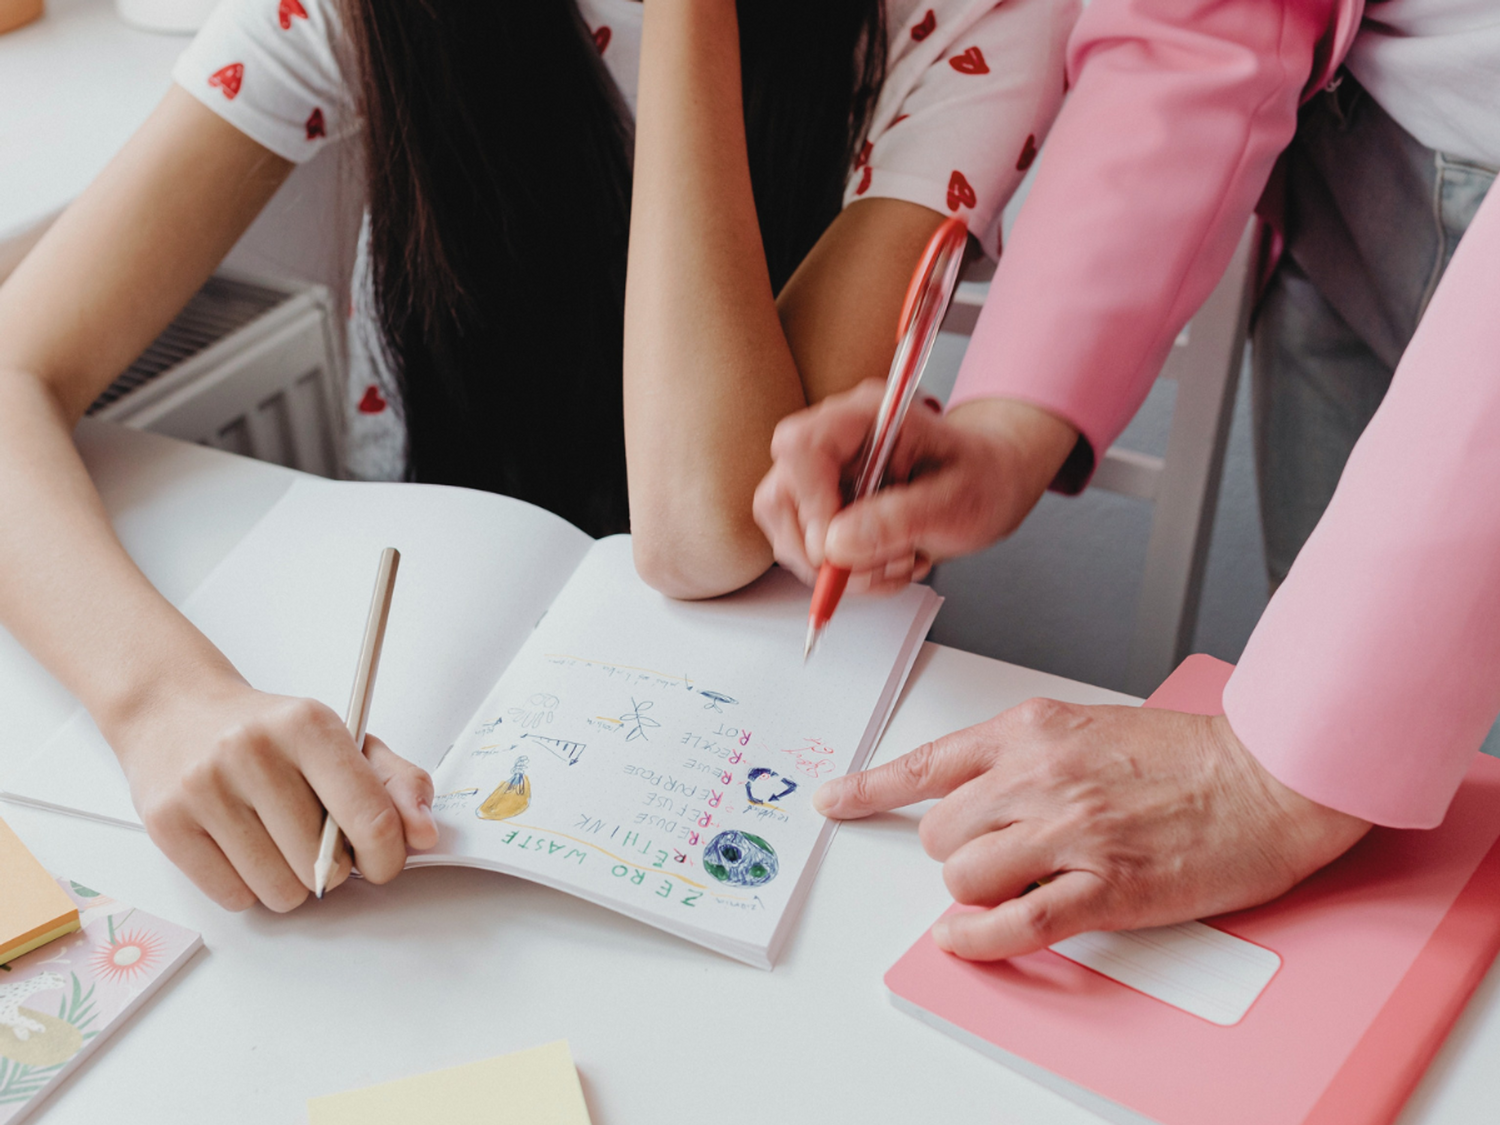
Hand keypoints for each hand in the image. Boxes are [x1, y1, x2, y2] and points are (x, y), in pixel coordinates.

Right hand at [110, 678, 437, 911]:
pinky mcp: (167, 822)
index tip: (384, 862)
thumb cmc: (270, 733)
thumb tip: (424, 834)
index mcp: (309, 725)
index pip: (371, 817)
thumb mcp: (343, 739)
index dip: (388, 857)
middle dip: (332, 867)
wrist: (176, 710)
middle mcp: (253, 751)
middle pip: (323, 866)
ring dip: (290, 882)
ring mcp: (205, 787)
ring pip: (279, 890)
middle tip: (316, 838)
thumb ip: (396, 783)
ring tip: (278, 841)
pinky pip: (234, 897)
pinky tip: (242, 847)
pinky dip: (248, 887)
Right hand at [753, 382, 1077, 593]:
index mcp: (868, 417)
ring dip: (841, 568)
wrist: (990, 482)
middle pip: (780, 496)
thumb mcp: (958, 500)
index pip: (801, 446)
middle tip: (876, 564)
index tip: (838, 543)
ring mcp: (825, 477)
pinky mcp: (823, 509)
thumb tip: (836, 544)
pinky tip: (887, 561)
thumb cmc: (982, 477)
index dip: (810, 502)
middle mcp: (836, 441)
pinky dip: (848, 574)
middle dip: (822, 549)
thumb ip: (899, 518)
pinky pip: (808, 553)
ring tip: (897, 560)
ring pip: (789, 533)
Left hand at [814, 699, 1370, 959]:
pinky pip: (1013, 924)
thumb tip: (974, 799)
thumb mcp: (1087, 727)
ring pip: (964, 876)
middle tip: (995, 857)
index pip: (928, 762)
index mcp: (1032, 730)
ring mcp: (1071, 832)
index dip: (871, 788)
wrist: (1269, 775)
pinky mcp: (1105, 887)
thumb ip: (1024, 756)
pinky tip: (970, 939)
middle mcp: (1040, 775)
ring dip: (975, 893)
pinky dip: (979, 940)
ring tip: (1017, 886)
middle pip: (940, 832)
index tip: (835, 800)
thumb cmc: (1187, 756)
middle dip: (955, 853)